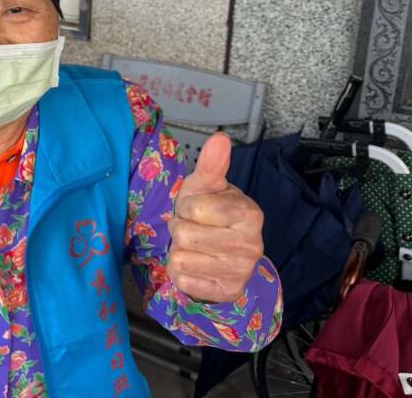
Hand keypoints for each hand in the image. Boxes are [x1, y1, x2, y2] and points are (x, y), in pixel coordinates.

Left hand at [167, 133, 263, 302]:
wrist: (220, 251)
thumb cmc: (209, 212)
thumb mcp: (206, 186)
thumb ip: (212, 164)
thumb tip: (220, 138)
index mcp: (250, 213)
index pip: (194, 208)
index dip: (186, 207)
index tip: (197, 210)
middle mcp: (252, 245)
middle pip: (184, 234)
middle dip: (180, 229)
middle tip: (194, 229)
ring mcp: (242, 271)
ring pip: (180, 259)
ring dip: (179, 252)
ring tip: (196, 247)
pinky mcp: (227, 293)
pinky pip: (183, 281)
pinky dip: (182, 274)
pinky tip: (197, 266)